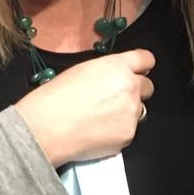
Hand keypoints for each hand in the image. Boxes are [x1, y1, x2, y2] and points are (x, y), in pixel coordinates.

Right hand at [14, 49, 155, 167]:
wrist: (46, 128)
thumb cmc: (55, 98)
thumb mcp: (82, 70)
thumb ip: (107, 72)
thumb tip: (115, 78)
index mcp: (118, 67)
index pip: (146, 59)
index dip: (142, 66)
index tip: (140, 71)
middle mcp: (130, 88)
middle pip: (147, 87)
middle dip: (135, 91)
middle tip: (115, 98)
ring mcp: (131, 113)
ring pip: (139, 110)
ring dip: (126, 112)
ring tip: (101, 117)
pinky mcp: (128, 135)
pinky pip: (129, 130)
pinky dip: (118, 131)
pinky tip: (97, 131)